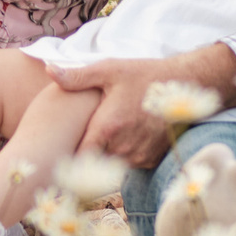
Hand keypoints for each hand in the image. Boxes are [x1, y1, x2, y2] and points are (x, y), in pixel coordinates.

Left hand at [52, 61, 177, 166]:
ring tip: (108, 134)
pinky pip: (129, 164)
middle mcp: (123, 148)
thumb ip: (77, 76)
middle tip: (83, 138)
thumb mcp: (110, 70)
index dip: (69, 158)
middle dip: (87, 153)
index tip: (62, 154)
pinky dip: (124, 155)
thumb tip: (49, 71)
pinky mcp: (151, 160)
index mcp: (107, 128)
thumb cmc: (144, 75)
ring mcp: (139, 156)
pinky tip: (125, 137)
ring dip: (106, 154)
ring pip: (111, 164)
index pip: (79, 158)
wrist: (186, 84)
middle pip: (94, 162)